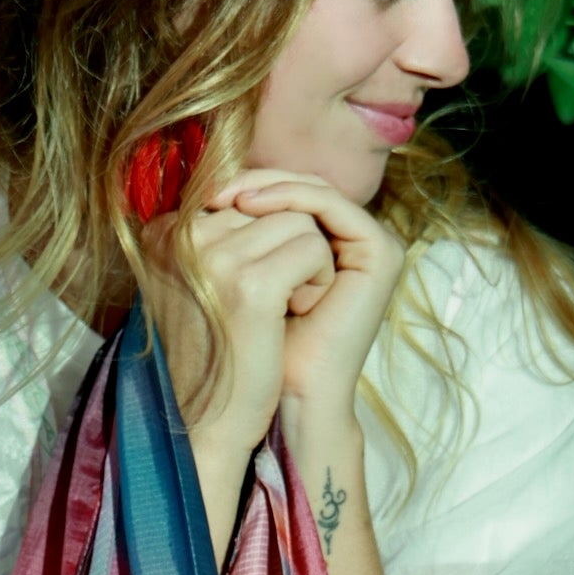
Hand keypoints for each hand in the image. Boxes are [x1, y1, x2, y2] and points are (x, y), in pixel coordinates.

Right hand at [135, 192, 335, 465]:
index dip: (265, 235)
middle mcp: (183, 235)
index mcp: (163, 231)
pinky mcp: (252, 285)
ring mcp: (215, 257)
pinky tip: (296, 314)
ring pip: (299, 222)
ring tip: (283, 307)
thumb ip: (216, 234)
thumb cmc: (209, 352)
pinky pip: (314, 249)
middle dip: (288, 245)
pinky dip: (318, 281)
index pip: (241, 193)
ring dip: (309, 264)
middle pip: (272, 203)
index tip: (254, 284)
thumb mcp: (197, 281)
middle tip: (272, 299)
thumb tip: (257, 191)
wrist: (203, 421)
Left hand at [215, 167, 404, 435]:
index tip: (198, 193)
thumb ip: (231, 235)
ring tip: (227, 197)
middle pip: (299, 186)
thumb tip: (194, 188)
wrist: (291, 392)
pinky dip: (288, 197)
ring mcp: (369, 244)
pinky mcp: (379, 250)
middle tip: (209, 188)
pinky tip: (249, 206)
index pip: (287, 194)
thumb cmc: (257, 348)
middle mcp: (351, 241)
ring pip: (312, 189)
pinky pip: (328, 203)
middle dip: (252, 182)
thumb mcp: (237, 279)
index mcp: (325, 245)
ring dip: (266, 187)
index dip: (244, 187)